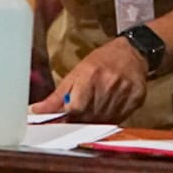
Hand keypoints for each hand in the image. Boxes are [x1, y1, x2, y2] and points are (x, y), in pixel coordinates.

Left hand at [29, 37, 147, 122]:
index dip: (70, 114)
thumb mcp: (76, 73)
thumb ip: (56, 96)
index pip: (76, 107)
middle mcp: (109, 82)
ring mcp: (125, 91)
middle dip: (82, 118)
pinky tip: (109, 107)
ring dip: (96, 119)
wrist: (132, 53)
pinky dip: (111, 117)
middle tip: (82, 111)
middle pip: (90, 116)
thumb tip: (35, 111)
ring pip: (104, 120)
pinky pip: (119, 118)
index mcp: (91, 74)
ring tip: (96, 107)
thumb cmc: (101, 61)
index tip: (68, 114)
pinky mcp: (137, 98)